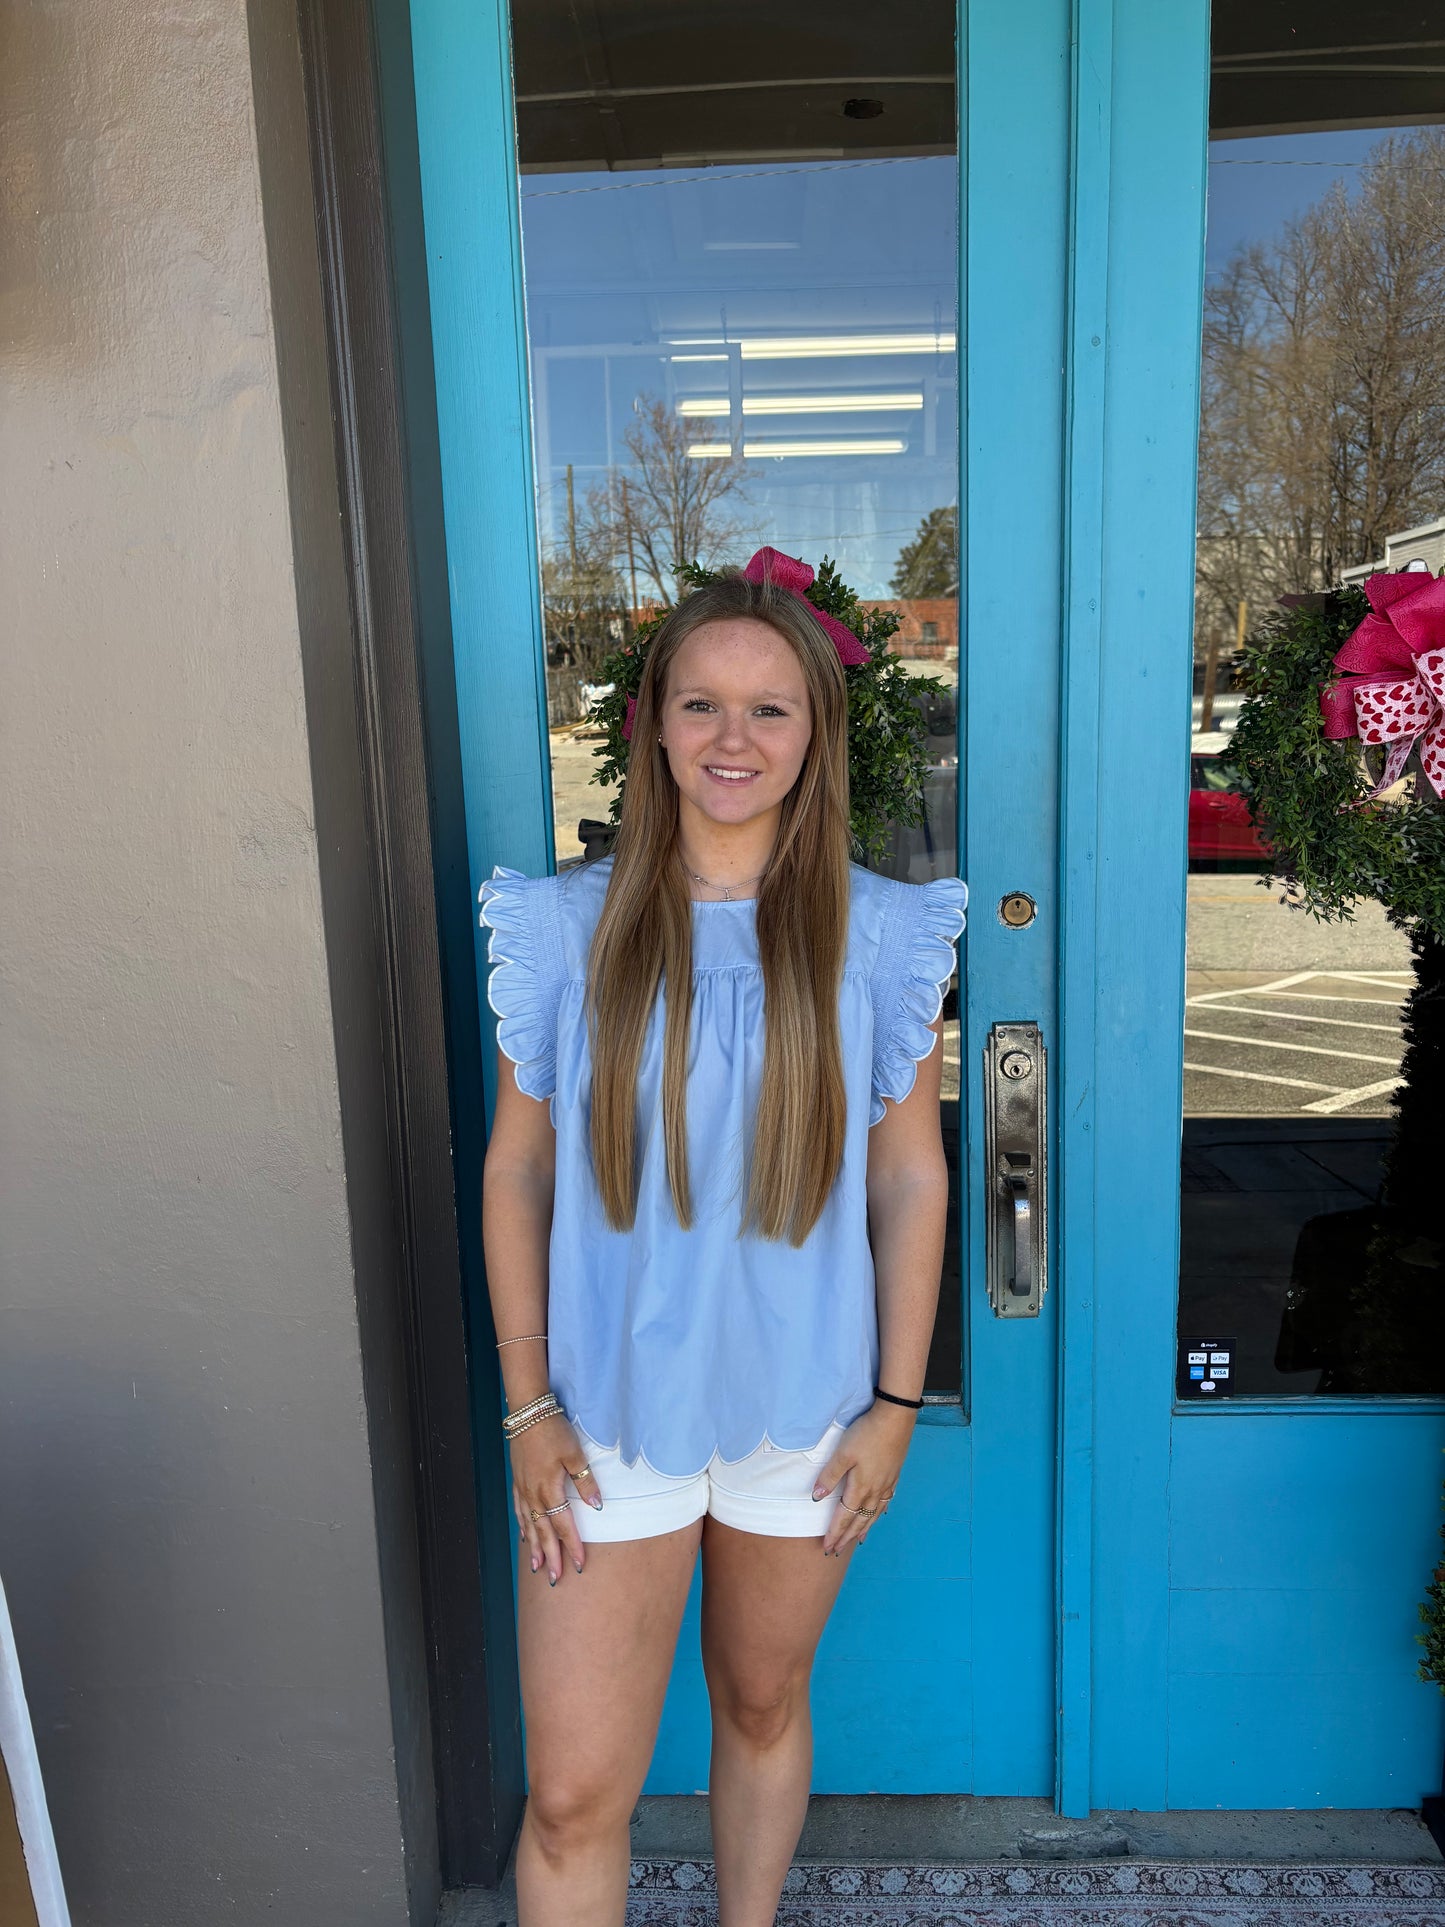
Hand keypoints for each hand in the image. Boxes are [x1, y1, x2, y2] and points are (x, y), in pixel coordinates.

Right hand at [511, 1413, 602, 1585]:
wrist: (527, 1414)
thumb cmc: (553, 1432)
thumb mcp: (575, 1454)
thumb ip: (585, 1482)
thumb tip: (597, 1507)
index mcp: (550, 1490)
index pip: (563, 1526)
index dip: (572, 1546)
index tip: (579, 1565)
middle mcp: (534, 1495)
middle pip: (544, 1532)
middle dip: (551, 1557)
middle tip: (555, 1579)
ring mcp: (523, 1489)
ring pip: (529, 1525)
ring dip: (534, 1547)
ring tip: (537, 1567)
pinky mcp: (518, 1481)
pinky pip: (519, 1511)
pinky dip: (523, 1526)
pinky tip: (524, 1535)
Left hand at [812, 1400, 914, 1555]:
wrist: (895, 1419)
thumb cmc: (866, 1434)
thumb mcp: (843, 1453)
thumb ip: (829, 1476)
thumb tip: (816, 1498)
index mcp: (860, 1488)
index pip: (844, 1518)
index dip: (835, 1533)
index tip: (827, 1547)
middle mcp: (875, 1491)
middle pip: (859, 1521)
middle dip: (847, 1537)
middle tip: (837, 1551)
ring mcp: (886, 1484)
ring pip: (874, 1515)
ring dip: (864, 1529)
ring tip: (857, 1540)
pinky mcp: (894, 1475)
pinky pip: (885, 1503)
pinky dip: (879, 1514)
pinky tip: (879, 1514)